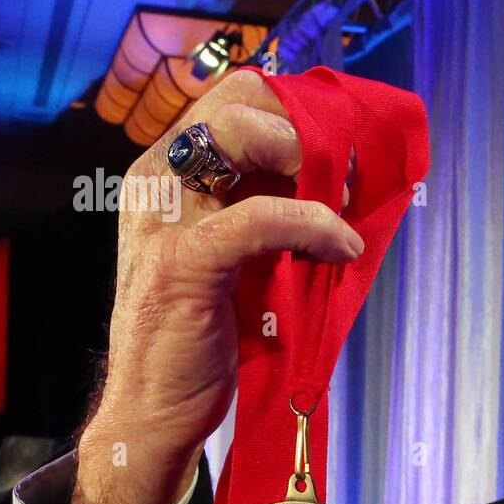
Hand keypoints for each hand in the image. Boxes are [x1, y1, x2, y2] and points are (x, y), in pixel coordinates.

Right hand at [69, 70, 361, 503]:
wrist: (156, 408)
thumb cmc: (203, 330)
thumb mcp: (238, 251)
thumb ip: (269, 203)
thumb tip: (341, 173)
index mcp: (168, 169)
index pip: (234, 95)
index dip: (295, 109)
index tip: (339, 147)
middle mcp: (158, 178)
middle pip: (239, 101)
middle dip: (305, 128)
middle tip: (347, 175)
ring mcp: (165, 216)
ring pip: (242, 139)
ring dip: (310, 165)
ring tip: (346, 207)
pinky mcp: (184, 260)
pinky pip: (261, 216)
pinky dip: (313, 225)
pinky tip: (342, 248)